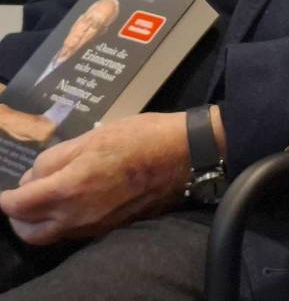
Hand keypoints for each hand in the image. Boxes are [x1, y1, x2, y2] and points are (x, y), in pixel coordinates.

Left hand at [0, 112, 190, 244]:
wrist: (185, 155)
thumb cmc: (140, 138)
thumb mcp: (92, 137)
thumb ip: (55, 159)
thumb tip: (33, 177)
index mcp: (69, 189)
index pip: (19, 205)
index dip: (7, 198)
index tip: (6, 192)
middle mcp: (77, 216)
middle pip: (30, 232)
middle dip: (19, 217)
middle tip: (21, 199)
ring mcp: (95, 226)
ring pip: (51, 236)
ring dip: (40, 223)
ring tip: (45, 201)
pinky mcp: (111, 228)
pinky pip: (74, 233)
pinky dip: (63, 223)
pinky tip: (72, 203)